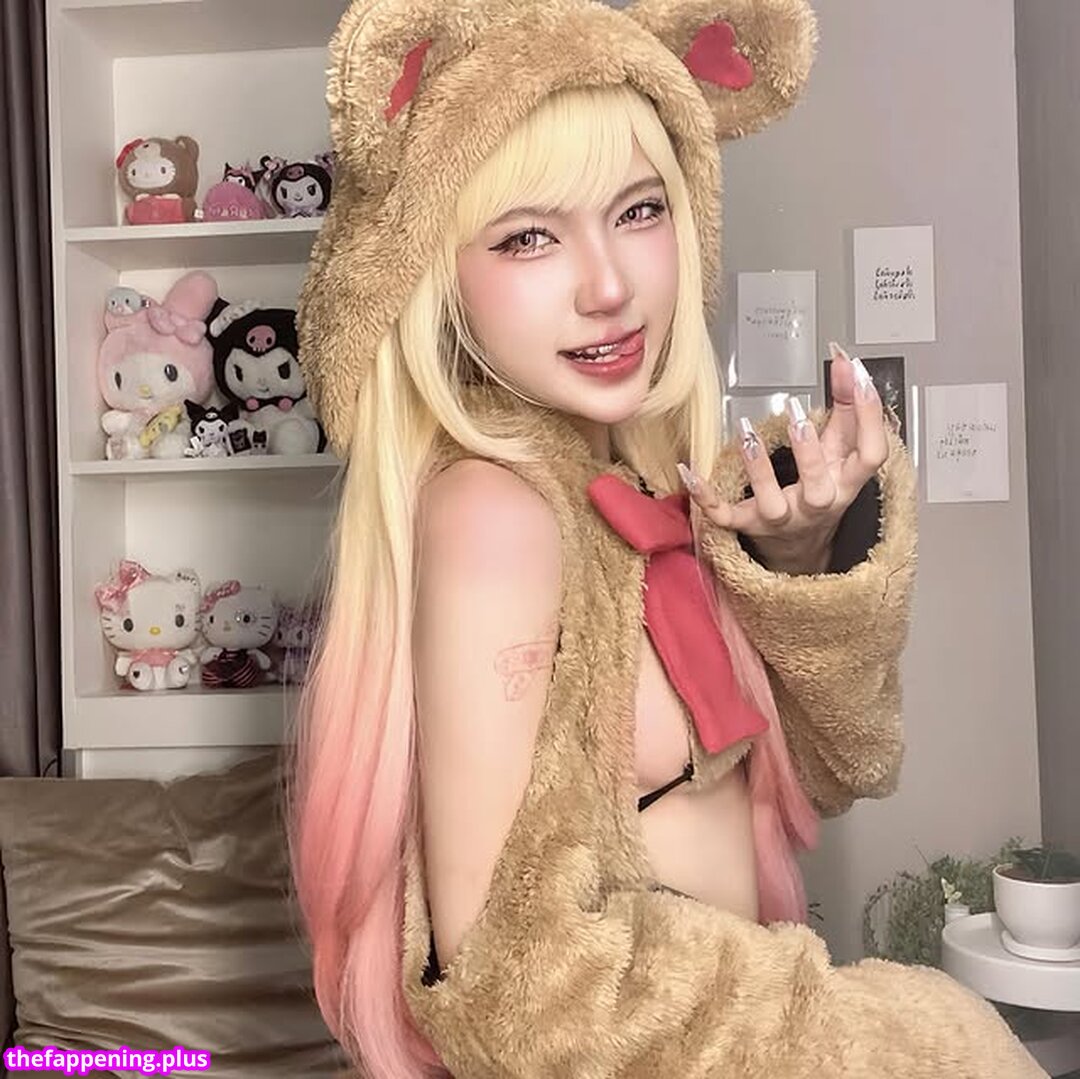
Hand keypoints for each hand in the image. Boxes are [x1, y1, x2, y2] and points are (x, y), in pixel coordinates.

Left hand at [678, 343, 889, 574]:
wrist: (799, 546)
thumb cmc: (821, 488)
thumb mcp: (839, 450)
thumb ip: (845, 405)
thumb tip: (845, 360)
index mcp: (845, 483)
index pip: (870, 455)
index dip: (870, 418)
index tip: (858, 378)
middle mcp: (816, 504)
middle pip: (820, 486)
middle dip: (808, 451)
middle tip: (795, 414)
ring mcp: (780, 518)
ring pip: (771, 501)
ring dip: (758, 469)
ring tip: (747, 434)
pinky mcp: (747, 524)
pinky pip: (724, 515)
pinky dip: (705, 496)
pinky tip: (689, 471)